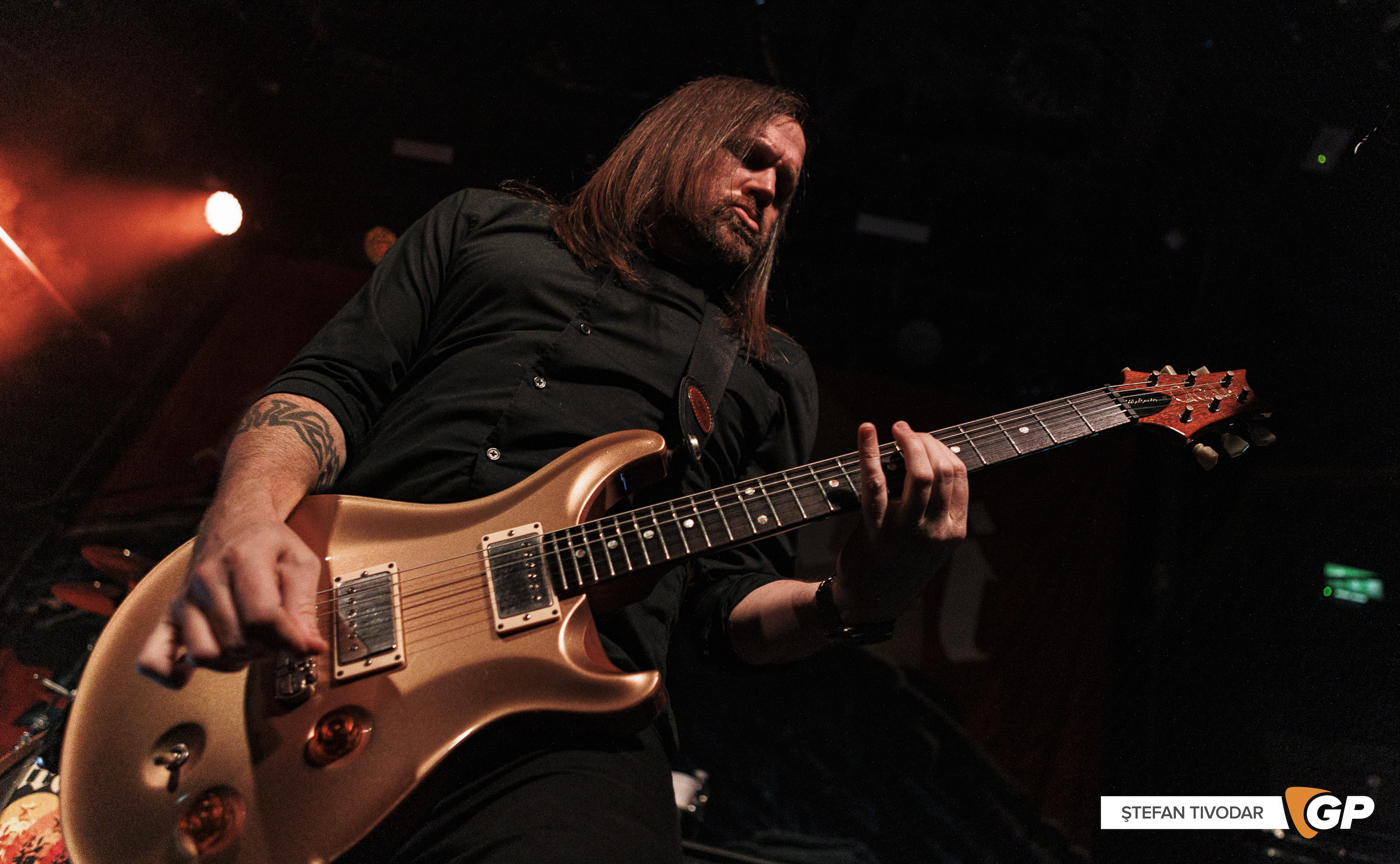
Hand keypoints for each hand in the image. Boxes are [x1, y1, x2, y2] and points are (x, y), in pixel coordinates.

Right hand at [136, 506, 328, 687]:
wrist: (234, 521)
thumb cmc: (269, 543)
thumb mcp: (300, 563)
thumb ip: (305, 607)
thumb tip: (310, 648)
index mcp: (242, 559)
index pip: (262, 618)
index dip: (289, 641)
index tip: (304, 647)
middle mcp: (206, 579)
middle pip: (237, 641)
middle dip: (266, 650)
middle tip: (277, 638)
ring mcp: (185, 598)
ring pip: (205, 654)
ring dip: (233, 661)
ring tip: (249, 645)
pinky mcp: (170, 614)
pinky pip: (154, 657)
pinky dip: (172, 674)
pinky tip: (193, 671)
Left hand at [835, 421, 968, 622]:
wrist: (870, 602)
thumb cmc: (898, 565)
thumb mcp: (932, 543)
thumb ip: (937, 509)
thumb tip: (928, 459)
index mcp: (954, 531)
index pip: (959, 474)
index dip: (941, 448)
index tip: (924, 439)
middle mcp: (936, 531)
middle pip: (942, 469)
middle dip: (925, 440)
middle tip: (906, 430)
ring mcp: (908, 531)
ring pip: (918, 473)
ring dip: (908, 442)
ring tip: (896, 429)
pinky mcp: (877, 530)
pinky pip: (875, 483)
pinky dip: (869, 452)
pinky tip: (866, 431)